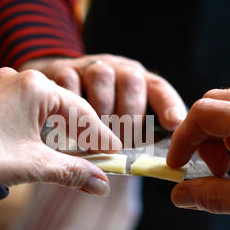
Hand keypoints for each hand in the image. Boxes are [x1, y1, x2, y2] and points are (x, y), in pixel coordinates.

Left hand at [0, 67, 121, 195]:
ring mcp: (2, 85)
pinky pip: (26, 106)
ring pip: (45, 106)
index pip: (79, 111)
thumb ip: (73, 171)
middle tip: (101, 151)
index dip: (100, 133)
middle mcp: (18, 78)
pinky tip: (49, 138)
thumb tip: (102, 186)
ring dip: (62, 127)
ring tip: (79, 147)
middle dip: (83, 131)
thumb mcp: (36, 164)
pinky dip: (42, 123)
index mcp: (33, 87)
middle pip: (64, 106)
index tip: (115, 150)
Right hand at [20, 54, 186, 129]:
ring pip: (102, 77)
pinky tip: (69, 126)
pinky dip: (71, 105)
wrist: (55, 89)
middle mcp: (117, 69)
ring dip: (100, 109)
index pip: (158, 88)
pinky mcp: (63, 70)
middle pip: (132, 80)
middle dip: (129, 114)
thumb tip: (148, 163)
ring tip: (95, 138)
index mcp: (136, 82)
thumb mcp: (115, 121)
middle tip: (122, 142)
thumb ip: (132, 136)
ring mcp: (90, 66)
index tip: (174, 124)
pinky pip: (70, 82)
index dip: (168, 105)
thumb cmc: (92, 113)